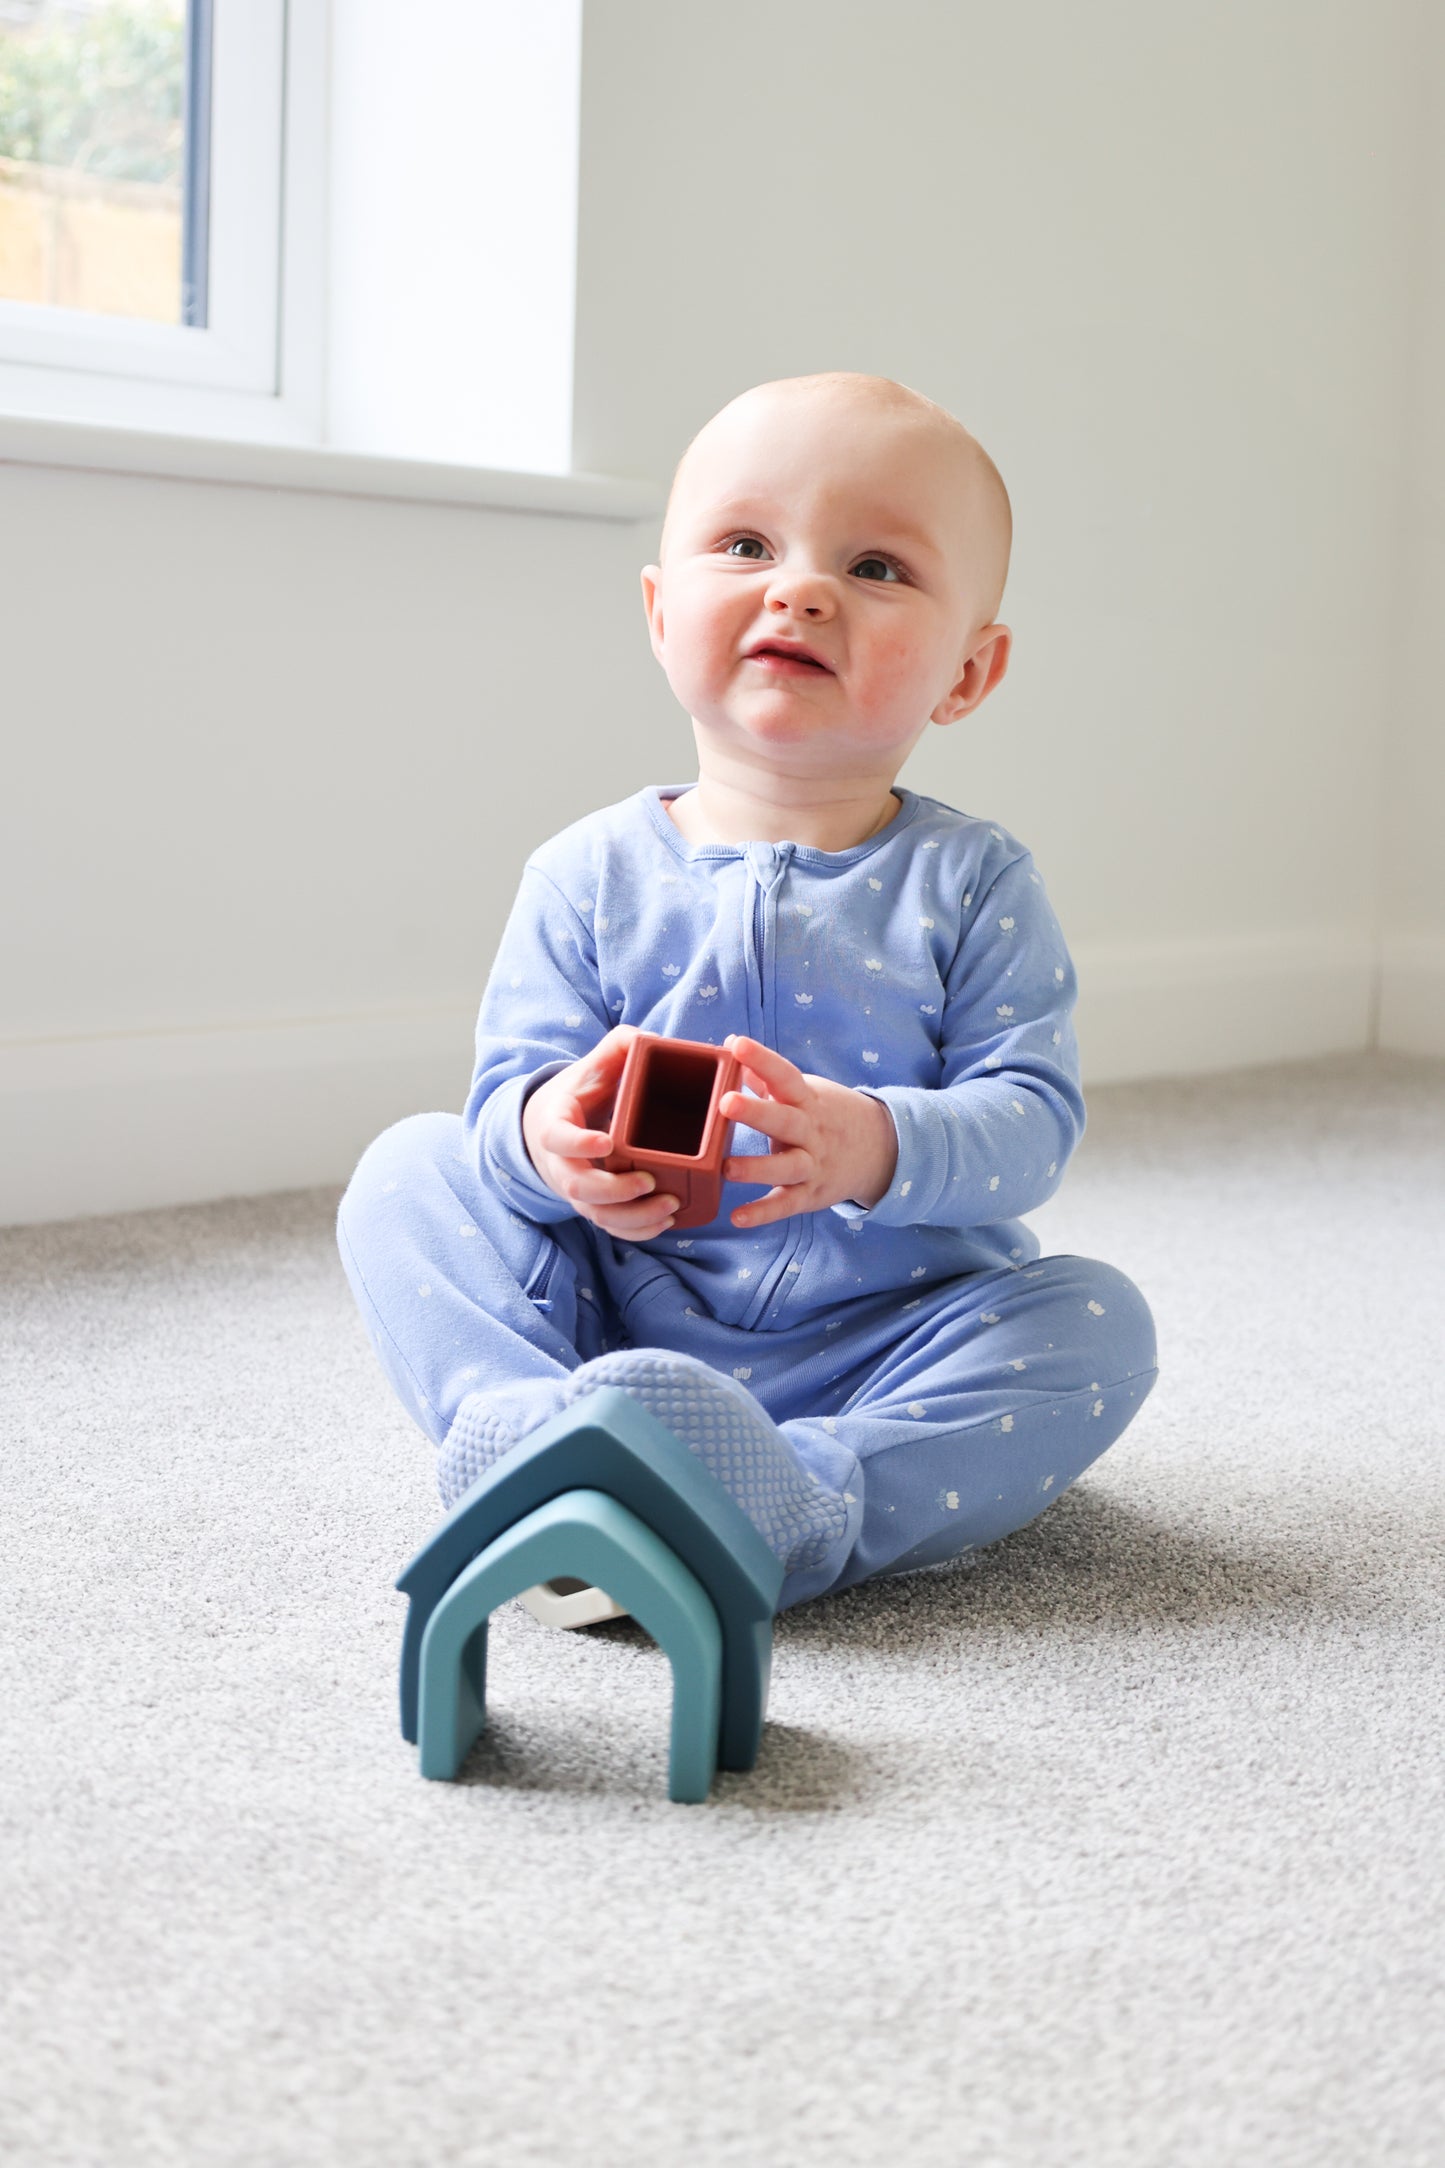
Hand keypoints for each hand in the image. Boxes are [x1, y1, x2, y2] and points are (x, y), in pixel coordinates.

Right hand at [521, 1026, 679, 1240]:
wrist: (552, 1125)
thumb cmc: (578, 1094)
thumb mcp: (592, 1066)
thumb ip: (618, 1047)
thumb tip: (651, 1039)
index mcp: (555, 1125)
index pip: (557, 1139)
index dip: (579, 1145)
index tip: (606, 1141)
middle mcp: (562, 1165)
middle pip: (578, 1188)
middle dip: (615, 1191)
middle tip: (650, 1181)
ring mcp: (578, 1191)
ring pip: (598, 1216)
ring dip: (634, 1217)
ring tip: (670, 1205)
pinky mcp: (595, 1207)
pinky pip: (612, 1229)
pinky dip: (638, 1231)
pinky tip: (666, 1222)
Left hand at [720, 1035, 898, 1228]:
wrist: (880, 1150)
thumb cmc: (826, 1115)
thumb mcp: (804, 1092)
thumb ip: (765, 1074)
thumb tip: (729, 1045)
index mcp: (807, 1100)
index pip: (785, 1075)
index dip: (762, 1060)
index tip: (737, 1045)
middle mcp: (811, 1131)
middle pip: (785, 1119)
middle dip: (756, 1111)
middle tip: (725, 1103)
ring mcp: (813, 1164)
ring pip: (787, 1166)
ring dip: (757, 1167)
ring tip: (726, 1168)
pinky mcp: (811, 1195)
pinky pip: (786, 1204)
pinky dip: (763, 1213)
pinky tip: (737, 1217)